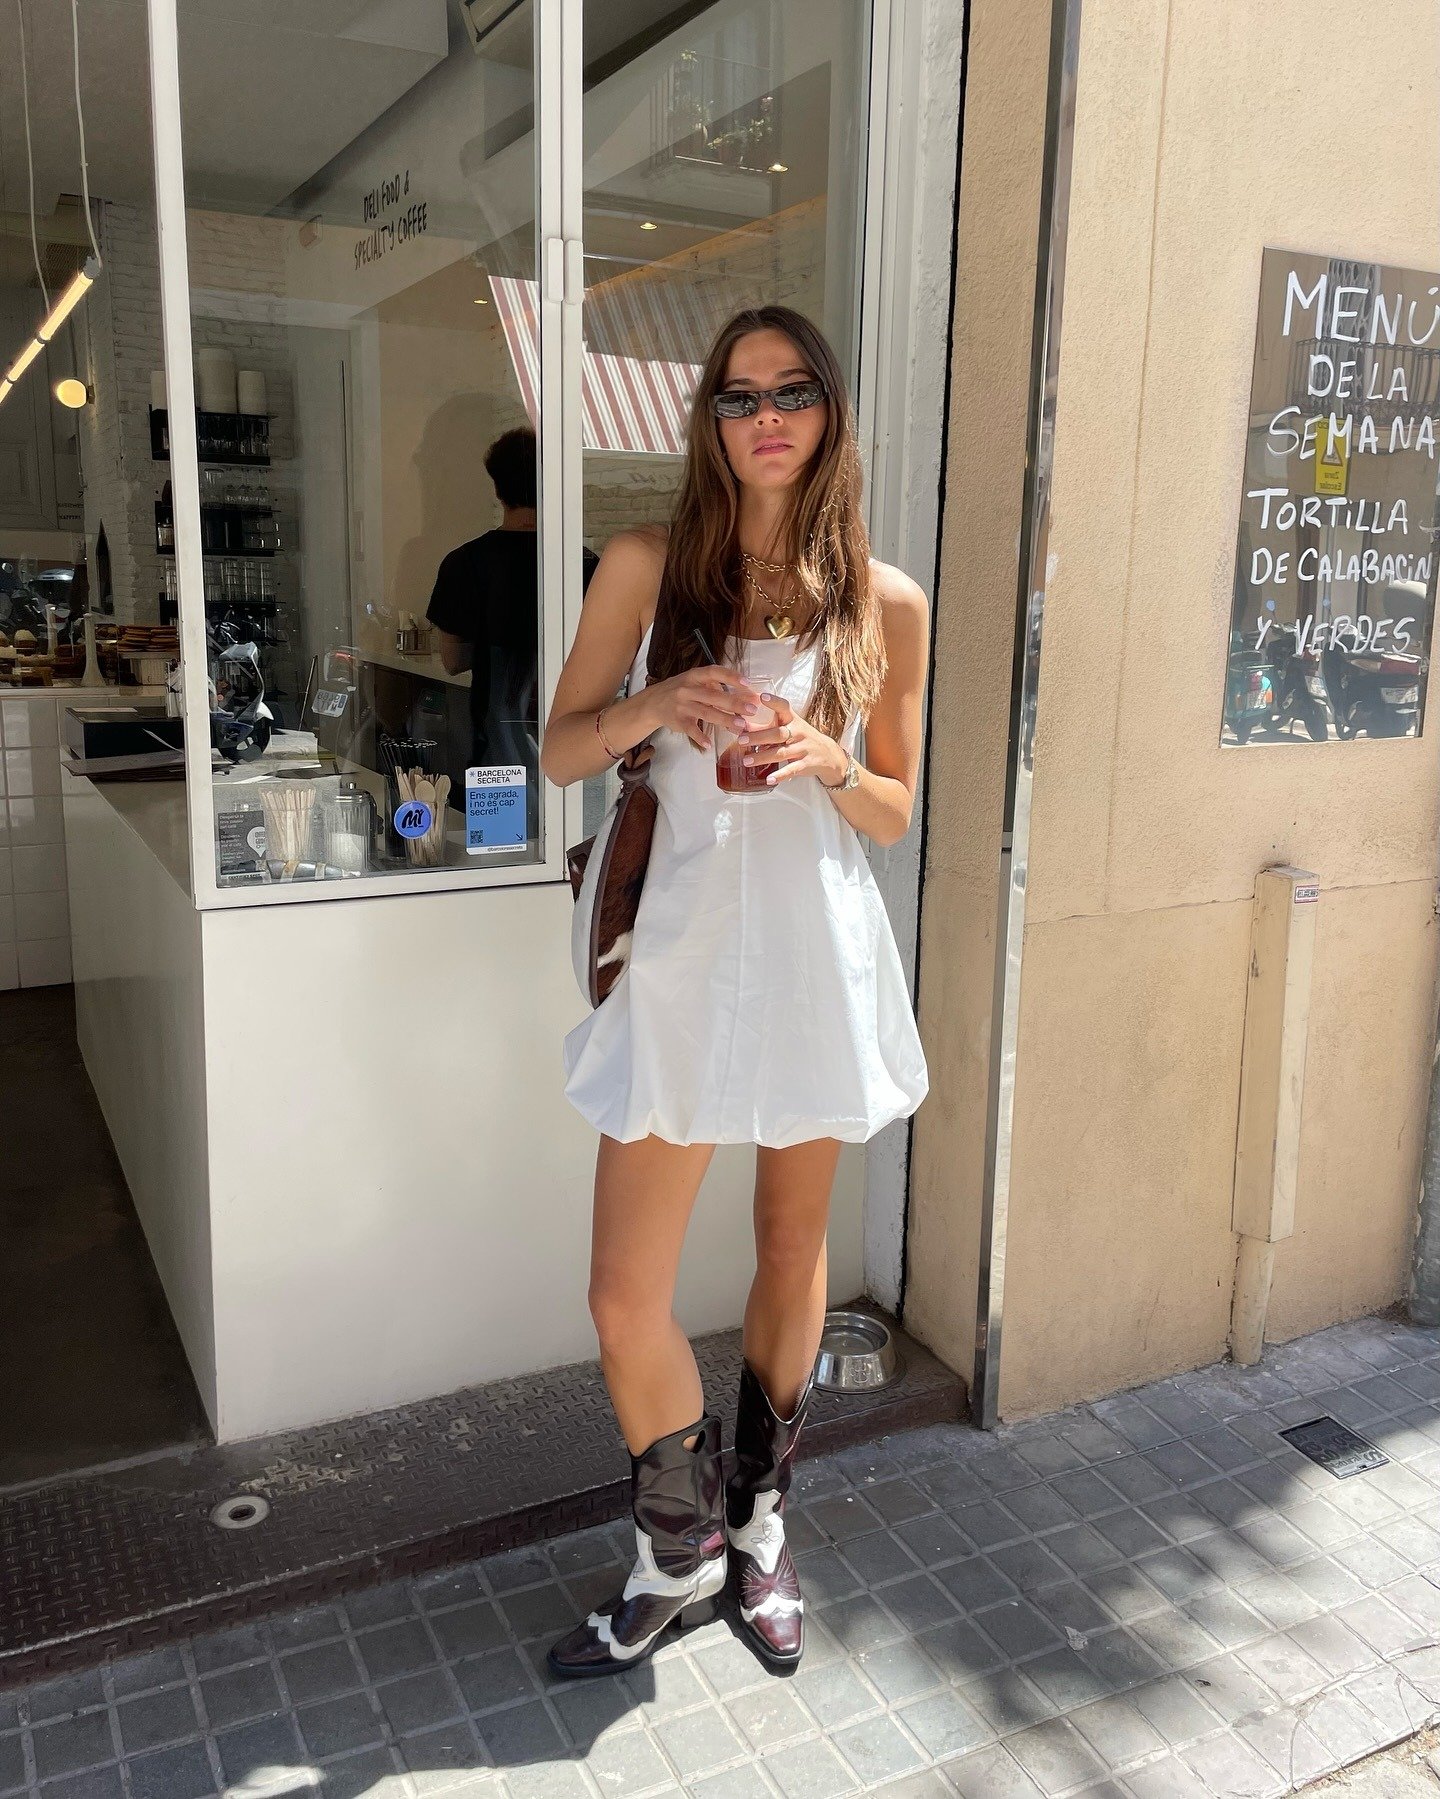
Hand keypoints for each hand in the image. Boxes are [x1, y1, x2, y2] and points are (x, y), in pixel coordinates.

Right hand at [644, 664, 766, 751]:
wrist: (652, 703)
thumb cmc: (681, 690)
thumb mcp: (694, 681)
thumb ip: (715, 687)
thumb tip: (744, 696)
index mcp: (695, 676)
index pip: (714, 672)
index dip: (730, 677)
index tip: (747, 683)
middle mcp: (688, 689)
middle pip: (713, 696)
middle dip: (734, 703)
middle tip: (752, 710)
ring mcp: (682, 705)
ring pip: (706, 713)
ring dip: (724, 720)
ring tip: (740, 726)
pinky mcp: (677, 720)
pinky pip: (690, 729)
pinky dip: (699, 737)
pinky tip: (709, 744)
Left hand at [739, 691, 847, 787]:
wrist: (828, 754)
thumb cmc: (801, 738)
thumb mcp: (790, 727)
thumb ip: (768, 726)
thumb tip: (740, 725)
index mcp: (793, 720)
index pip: (784, 707)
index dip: (774, 702)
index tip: (762, 697)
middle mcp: (798, 732)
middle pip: (778, 733)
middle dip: (759, 736)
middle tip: (741, 740)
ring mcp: (803, 749)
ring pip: (781, 753)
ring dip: (762, 757)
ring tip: (746, 760)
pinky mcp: (805, 764)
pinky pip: (791, 770)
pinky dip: (780, 775)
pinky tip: (769, 779)